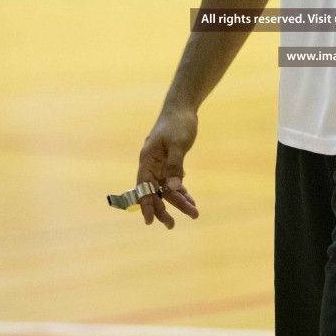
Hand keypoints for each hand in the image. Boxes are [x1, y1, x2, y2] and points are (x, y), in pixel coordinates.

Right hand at [135, 108, 200, 228]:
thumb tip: (174, 189)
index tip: (149, 221)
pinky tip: (191, 201)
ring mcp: (160, 166)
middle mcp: (151, 166)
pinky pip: (174, 183)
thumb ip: (174, 166)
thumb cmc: (177, 124)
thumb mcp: (177, 144)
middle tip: (171, 226)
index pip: (143, 187)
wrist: (182, 109)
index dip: (145, 205)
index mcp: (147, 160)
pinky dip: (182, 192)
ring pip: (166, 190)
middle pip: (154, 192)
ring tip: (193, 213)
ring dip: (178, 202)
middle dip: (162, 209)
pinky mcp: (171, 165)